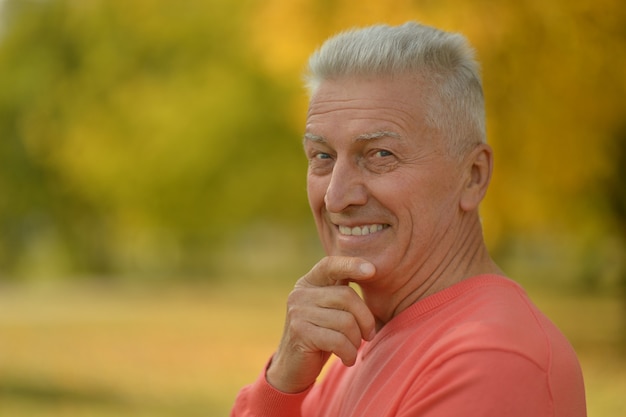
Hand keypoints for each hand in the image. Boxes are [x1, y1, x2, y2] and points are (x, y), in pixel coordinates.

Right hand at [266, 256, 376, 392]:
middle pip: (346, 296)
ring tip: (352, 348)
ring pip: (345, 321)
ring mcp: (297, 312)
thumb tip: (371, 271)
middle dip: (365, 319)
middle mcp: (300, 293)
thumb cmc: (321, 337)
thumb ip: (342, 294)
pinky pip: (338, 340)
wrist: (292, 368)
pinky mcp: (300, 333)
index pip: (330, 265)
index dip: (351, 264)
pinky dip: (349, 353)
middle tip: (369, 335)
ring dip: (356, 340)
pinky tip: (347, 358)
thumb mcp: (330, 310)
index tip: (372, 270)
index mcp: (308, 283)